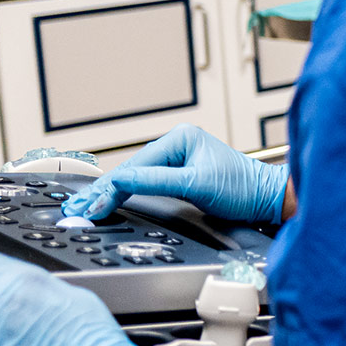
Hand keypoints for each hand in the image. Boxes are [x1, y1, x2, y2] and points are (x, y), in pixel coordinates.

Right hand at [62, 125, 287, 224]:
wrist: (267, 200)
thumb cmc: (244, 188)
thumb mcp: (196, 184)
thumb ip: (156, 182)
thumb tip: (120, 182)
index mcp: (180, 138)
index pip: (135, 166)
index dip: (111, 188)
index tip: (93, 204)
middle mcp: (177, 145)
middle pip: (131, 171)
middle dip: (103, 191)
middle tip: (77, 207)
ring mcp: (178, 160)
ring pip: (135, 178)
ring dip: (111, 193)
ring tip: (86, 205)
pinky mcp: (180, 176)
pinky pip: (146, 184)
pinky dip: (126, 194)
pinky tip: (109, 200)